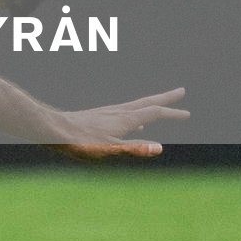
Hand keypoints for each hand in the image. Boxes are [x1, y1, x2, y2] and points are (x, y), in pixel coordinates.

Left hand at [50, 88, 189, 160]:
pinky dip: (136, 114)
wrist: (52, 129)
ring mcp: (108, 113)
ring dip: (151, 105)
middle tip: (181, 92)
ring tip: (160, 108)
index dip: (171, 113)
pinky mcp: (98, 117)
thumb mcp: (109, 148)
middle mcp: (118, 112)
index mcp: (125, 119)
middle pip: (147, 102)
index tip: (187, 113)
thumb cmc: (80, 142)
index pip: (154, 113)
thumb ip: (133, 148)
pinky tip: (133, 122)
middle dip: (165, 99)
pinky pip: (124, 112)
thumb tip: (159, 148)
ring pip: (135, 106)